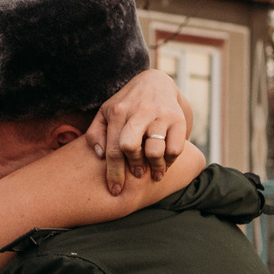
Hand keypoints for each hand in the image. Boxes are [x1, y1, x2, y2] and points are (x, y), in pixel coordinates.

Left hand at [84, 66, 191, 193]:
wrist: (156, 82)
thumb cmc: (126, 104)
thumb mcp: (106, 113)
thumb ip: (96, 133)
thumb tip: (100, 155)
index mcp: (118, 112)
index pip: (112, 149)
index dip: (113, 174)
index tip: (115, 190)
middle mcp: (139, 111)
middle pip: (130, 148)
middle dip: (132, 166)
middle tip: (136, 174)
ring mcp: (160, 115)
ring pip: (155, 151)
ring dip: (153, 167)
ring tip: (153, 171)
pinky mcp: (178, 119)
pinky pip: (175, 149)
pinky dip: (170, 161)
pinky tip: (165, 162)